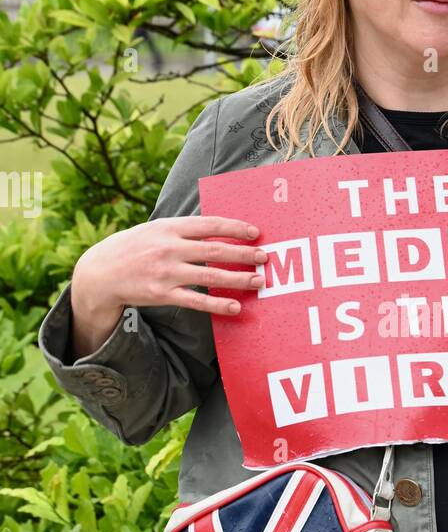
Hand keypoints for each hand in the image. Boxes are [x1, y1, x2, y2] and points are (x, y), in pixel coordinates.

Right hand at [72, 216, 268, 319]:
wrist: (99, 273)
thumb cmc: (132, 248)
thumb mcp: (154, 230)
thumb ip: (182, 230)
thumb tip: (216, 229)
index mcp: (168, 227)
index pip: (209, 224)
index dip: (234, 227)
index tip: (255, 232)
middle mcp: (168, 248)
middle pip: (214, 250)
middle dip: (243, 253)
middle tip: (265, 257)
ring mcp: (165, 272)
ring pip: (210, 275)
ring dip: (238, 279)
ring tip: (259, 281)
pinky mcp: (162, 294)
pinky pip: (196, 301)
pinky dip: (217, 304)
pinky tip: (235, 306)